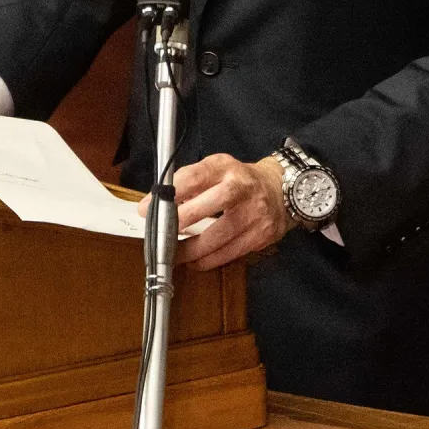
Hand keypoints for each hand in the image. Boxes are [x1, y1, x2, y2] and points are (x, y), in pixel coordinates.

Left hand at [137, 154, 290, 270]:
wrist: (280, 190)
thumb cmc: (239, 180)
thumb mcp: (216, 170)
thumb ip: (191, 183)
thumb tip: (159, 204)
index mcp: (225, 167)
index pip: (195, 176)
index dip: (170, 193)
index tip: (148, 208)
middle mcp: (242, 187)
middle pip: (209, 205)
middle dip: (180, 222)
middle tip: (160, 236)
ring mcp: (254, 212)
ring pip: (219, 236)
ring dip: (191, 250)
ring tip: (174, 255)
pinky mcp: (261, 235)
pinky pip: (230, 253)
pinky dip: (209, 260)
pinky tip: (195, 261)